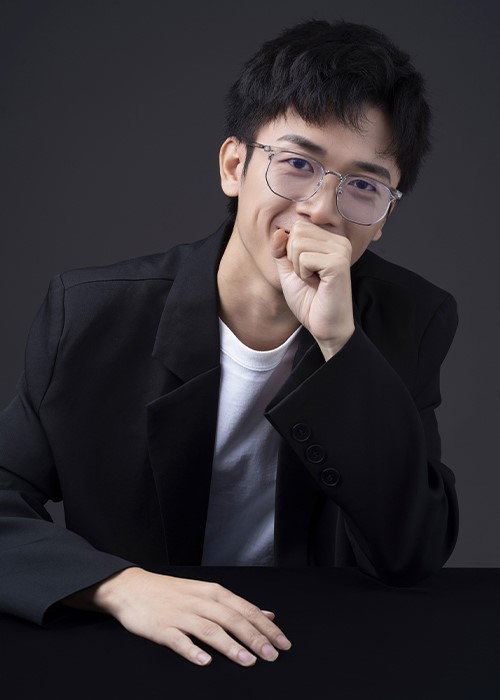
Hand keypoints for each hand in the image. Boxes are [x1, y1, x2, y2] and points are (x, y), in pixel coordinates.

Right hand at [63, 567, 291, 666]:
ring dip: (230, 646)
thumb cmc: (172, 593)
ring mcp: (181, 615)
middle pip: (233, 619)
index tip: (283, 643)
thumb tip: (267, 615)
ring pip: (210, 629)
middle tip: (272, 656)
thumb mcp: (206, 593)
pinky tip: (205, 661)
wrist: (132, 588)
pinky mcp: (162, 628)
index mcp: (214, 593)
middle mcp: (201, 602)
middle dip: (255, 638)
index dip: (266, 627)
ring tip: (248, 661)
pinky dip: (193, 650)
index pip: (246, 610)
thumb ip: (237, 606)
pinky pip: (179, 640)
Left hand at [271, 221, 354, 358]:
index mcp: (331, 240)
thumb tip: (278, 231)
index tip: (305, 270)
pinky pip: (304, 258)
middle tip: (308, 276)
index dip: (290, 250)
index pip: (298, 227)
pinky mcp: (338, 263)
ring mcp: (341, 250)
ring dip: (298, 267)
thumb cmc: (309, 300)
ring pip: (298, 243)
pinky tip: (317, 284)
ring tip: (313, 280)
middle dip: (293, 258)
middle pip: (297, 232)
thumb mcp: (288, 270)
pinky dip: (303, 274)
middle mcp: (339, 241)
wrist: (324, 326)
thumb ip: (281, 249)